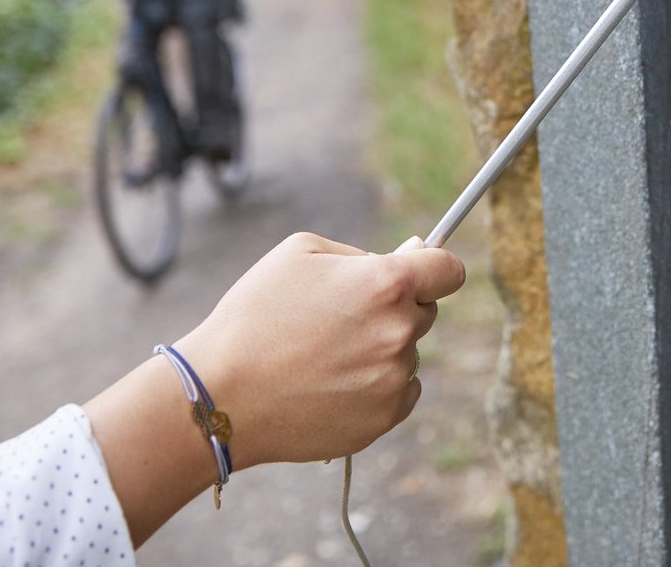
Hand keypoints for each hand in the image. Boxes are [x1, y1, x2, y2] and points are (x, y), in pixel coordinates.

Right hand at [174, 232, 464, 465]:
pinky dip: (378, 386)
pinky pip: (401, 391)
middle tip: (343, 318)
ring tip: (324, 356)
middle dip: (397, 308)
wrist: (221, 395)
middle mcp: (399, 331)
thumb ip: (362, 252)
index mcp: (385, 283)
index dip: (434, 267)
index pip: (448, 270)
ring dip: (382, 349)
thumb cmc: (254, 315)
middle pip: (426, 311)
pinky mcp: (383, 418)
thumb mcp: (301, 254)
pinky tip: (333, 383)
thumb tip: (410, 254)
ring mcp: (394, 379)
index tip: (421, 273)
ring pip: (408, 353)